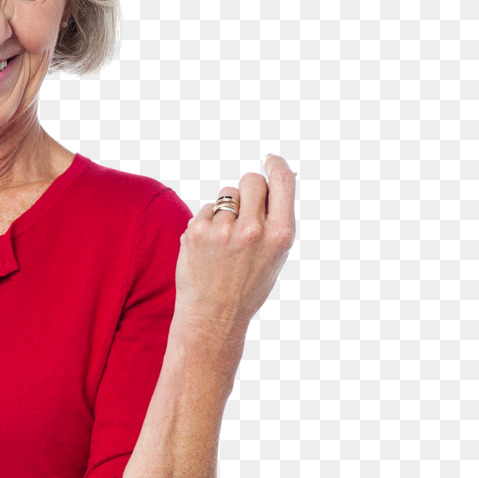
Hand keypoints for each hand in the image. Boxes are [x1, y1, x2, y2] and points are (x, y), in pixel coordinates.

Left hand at [173, 154, 296, 352]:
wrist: (214, 317)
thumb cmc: (248, 285)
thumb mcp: (276, 255)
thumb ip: (278, 217)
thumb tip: (281, 172)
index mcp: (280, 235)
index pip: (282, 180)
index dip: (276, 164)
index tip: (270, 160)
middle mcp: (253, 230)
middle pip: (251, 180)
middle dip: (248, 190)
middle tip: (245, 213)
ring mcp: (222, 230)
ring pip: (226, 195)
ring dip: (227, 209)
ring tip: (226, 241)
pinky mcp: (196, 232)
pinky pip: (206, 210)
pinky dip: (208, 224)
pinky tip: (209, 249)